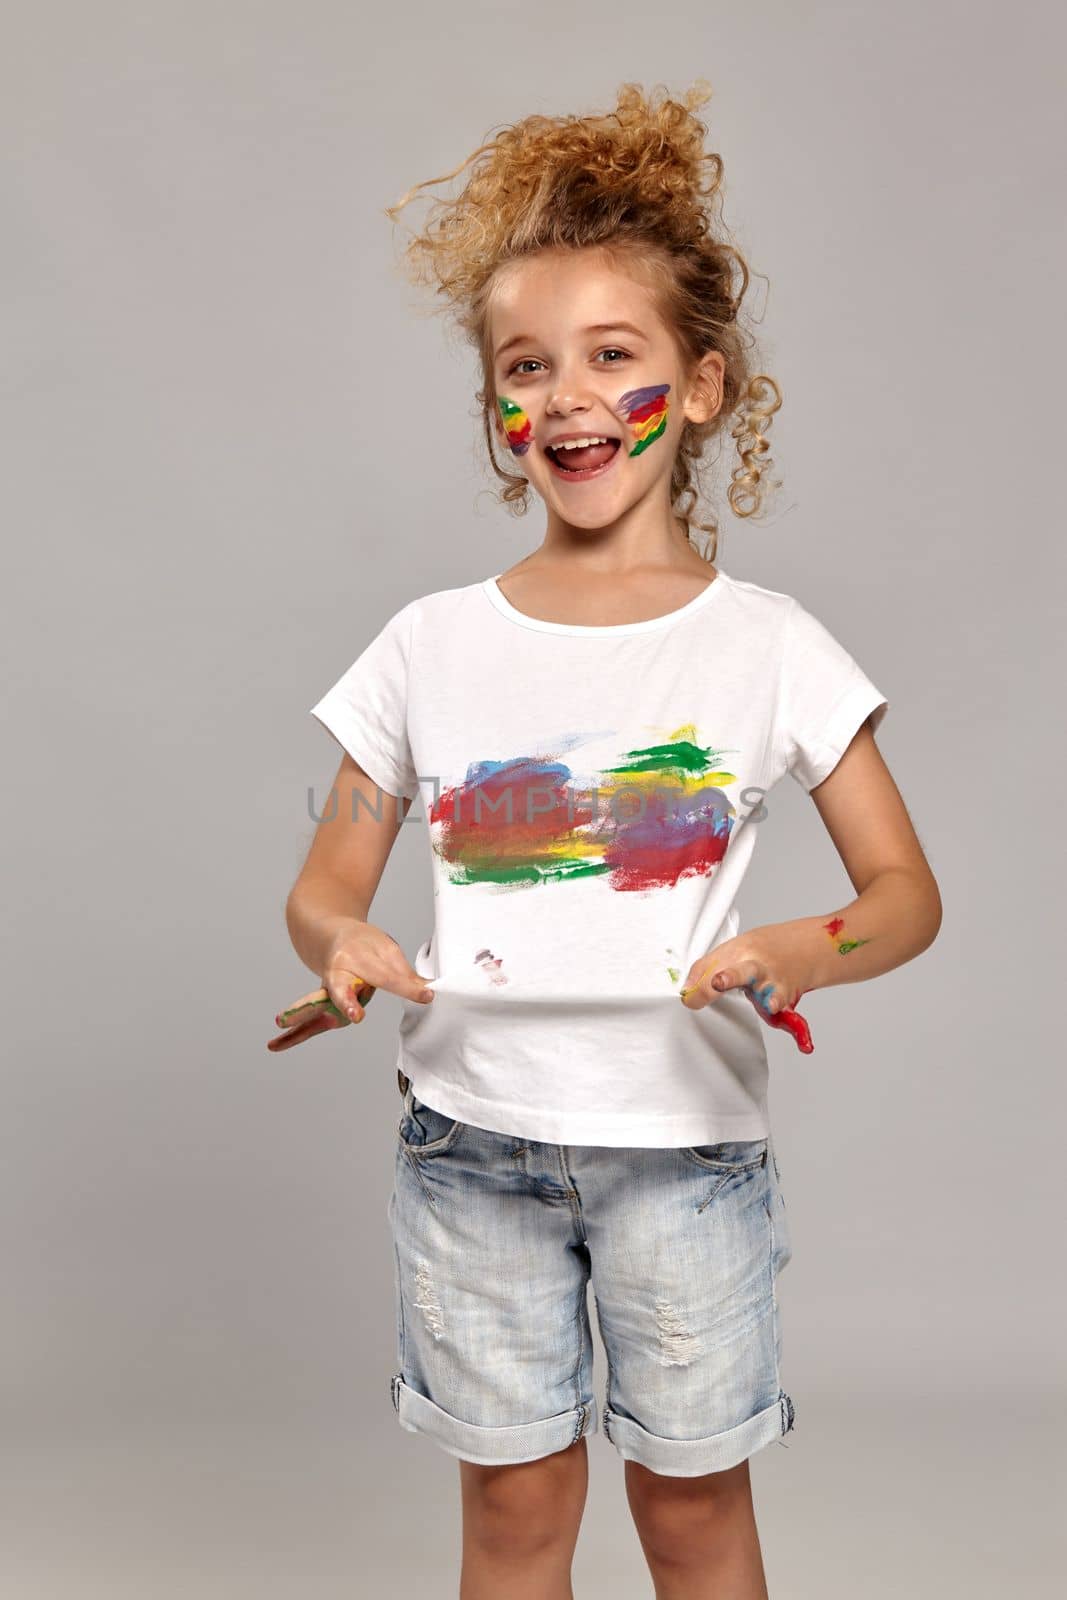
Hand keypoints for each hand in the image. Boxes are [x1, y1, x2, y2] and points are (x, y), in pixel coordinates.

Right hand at [267, 921, 434, 1052]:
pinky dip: (292, 1034)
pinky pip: (307, 1019)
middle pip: (341, 988)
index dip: (408, 986)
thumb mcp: (387, 949)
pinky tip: (275, 1045)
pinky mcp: (320, 1000)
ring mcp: (326, 987)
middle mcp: (339, 971)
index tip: (426, 995)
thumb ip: (403, 973)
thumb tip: (427, 991)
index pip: (387, 975)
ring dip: (301, 1015)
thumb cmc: (363, 944)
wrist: (330, 932)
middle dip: (346, 1001)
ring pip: (314, 1004)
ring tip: (282, 1025)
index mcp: (359, 956)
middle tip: (354, 1015)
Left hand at [679, 925, 816, 1054]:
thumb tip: (685, 992)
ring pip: (773, 994)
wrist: (802, 947)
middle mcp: (757, 969)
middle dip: (730, 976)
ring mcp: (775, 985)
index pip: (712, 971)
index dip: (698, 987)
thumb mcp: (729, 952)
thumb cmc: (757, 953)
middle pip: (742, 971)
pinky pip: (794, 1020)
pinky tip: (805, 1046)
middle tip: (719, 981)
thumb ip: (705, 970)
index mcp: (737, 954)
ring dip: (772, 1000)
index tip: (688, 1000)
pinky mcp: (788, 1002)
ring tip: (771, 1005)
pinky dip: (800, 1032)